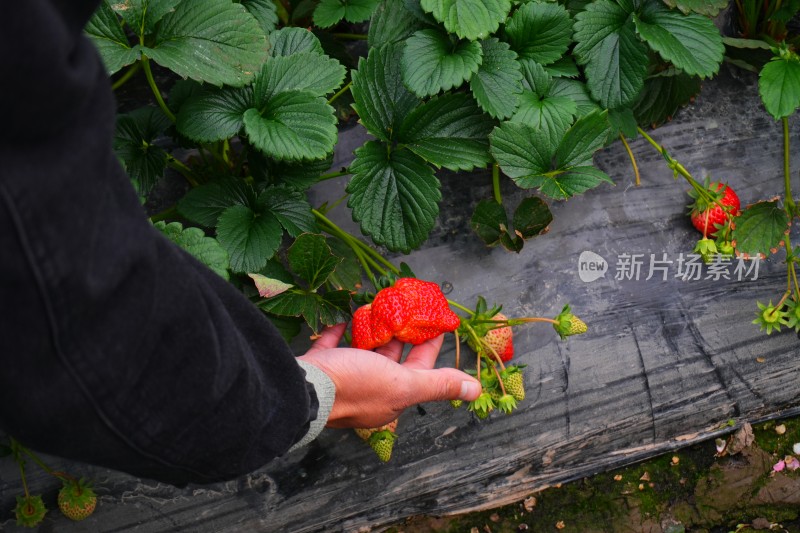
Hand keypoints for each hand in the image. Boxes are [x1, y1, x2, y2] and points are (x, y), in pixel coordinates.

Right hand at [298, 323, 480, 428]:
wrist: (300, 390)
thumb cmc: (354, 386)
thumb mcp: (403, 383)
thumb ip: (438, 384)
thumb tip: (475, 390)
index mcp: (390, 398)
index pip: (420, 371)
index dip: (430, 346)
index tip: (437, 322)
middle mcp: (368, 392)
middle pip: (391, 360)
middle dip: (401, 335)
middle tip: (409, 308)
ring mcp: (341, 380)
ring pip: (363, 352)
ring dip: (373, 331)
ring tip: (381, 308)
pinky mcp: (319, 368)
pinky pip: (332, 347)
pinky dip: (340, 333)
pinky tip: (345, 317)